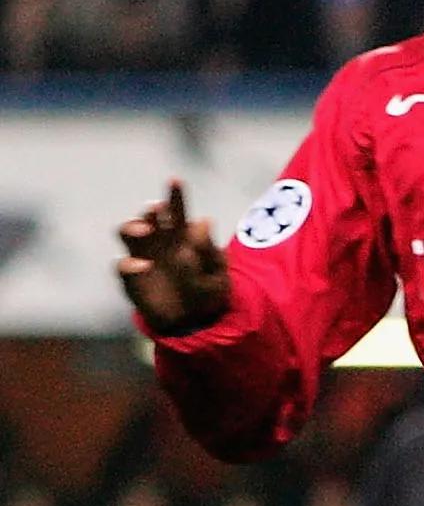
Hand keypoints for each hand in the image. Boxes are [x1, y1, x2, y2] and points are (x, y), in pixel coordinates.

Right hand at [116, 180, 232, 335]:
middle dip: (149, 210)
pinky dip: (130, 264)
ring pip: (127, 233)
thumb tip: (203, 220)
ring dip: (132, 226)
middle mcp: (157, 243)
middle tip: (158, 209)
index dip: (175, 195)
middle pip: (147, 217)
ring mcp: (141, 259)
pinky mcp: (131, 281)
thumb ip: (209, 250)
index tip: (175, 180)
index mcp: (181, 237)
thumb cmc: (209, 295)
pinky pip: (123, 267)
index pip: (176, 211)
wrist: (196, 325)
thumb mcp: (218, 274)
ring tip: (146, 228)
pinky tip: (143, 265)